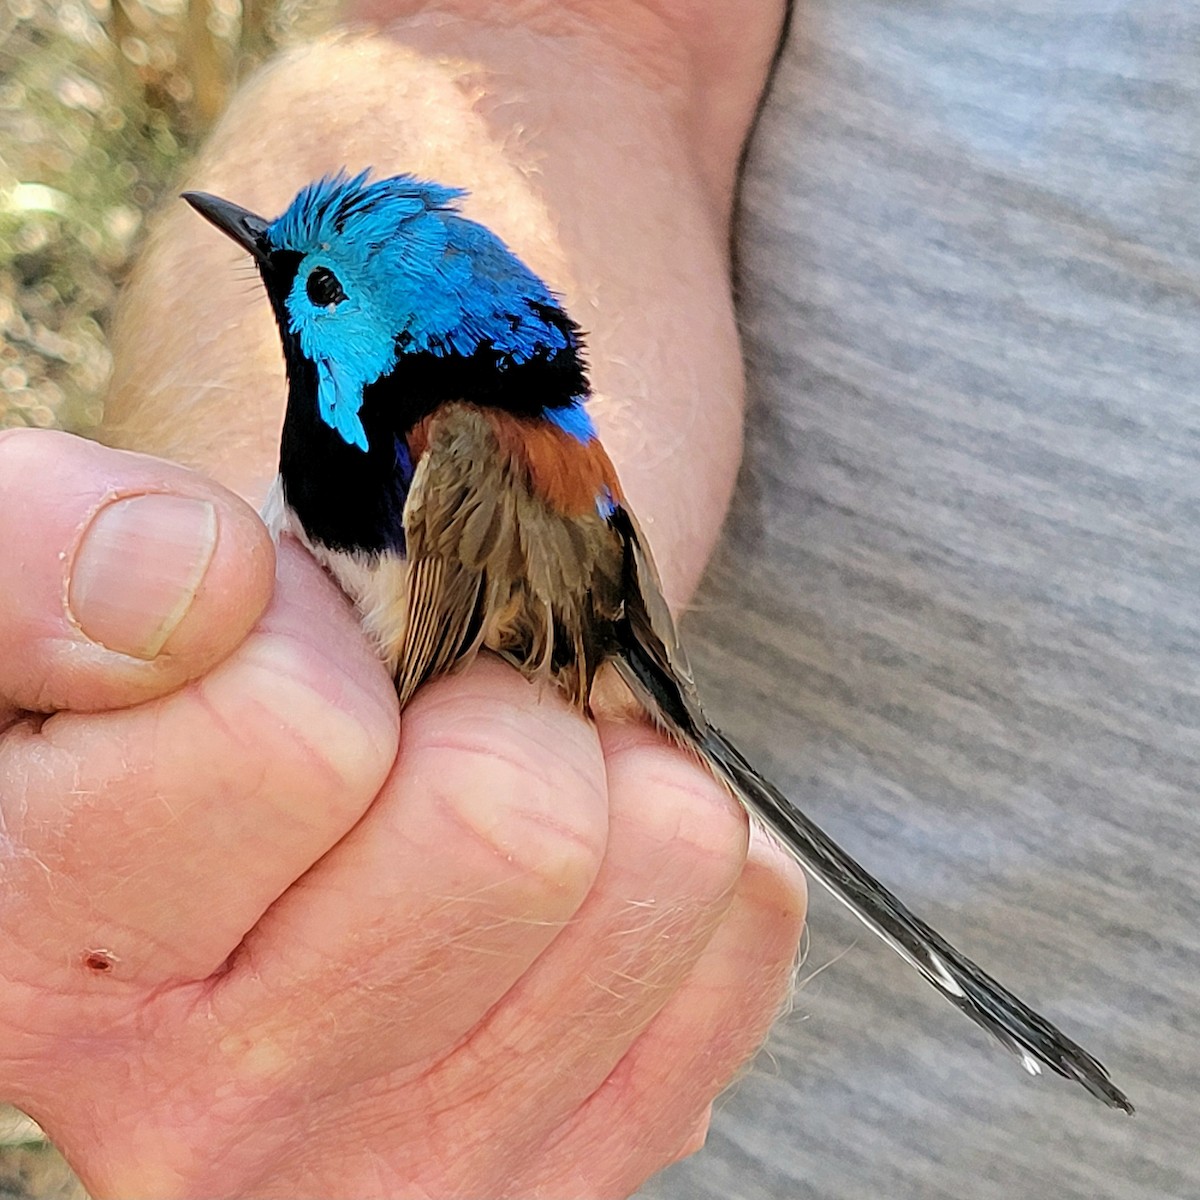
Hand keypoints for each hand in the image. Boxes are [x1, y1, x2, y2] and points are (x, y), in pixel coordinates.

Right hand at [0, 429, 804, 1197]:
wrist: (253, 834)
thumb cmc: (154, 701)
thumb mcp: (33, 598)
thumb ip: (41, 554)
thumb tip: (202, 585)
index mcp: (47, 963)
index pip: (298, 736)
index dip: (313, 622)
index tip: (283, 629)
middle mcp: (222, 1128)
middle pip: (515, 821)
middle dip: (489, 695)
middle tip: (424, 699)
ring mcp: (423, 1171)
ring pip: (665, 859)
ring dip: (603, 762)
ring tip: (499, 769)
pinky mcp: (580, 1164)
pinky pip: (745, 920)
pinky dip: (678, 839)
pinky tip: (572, 859)